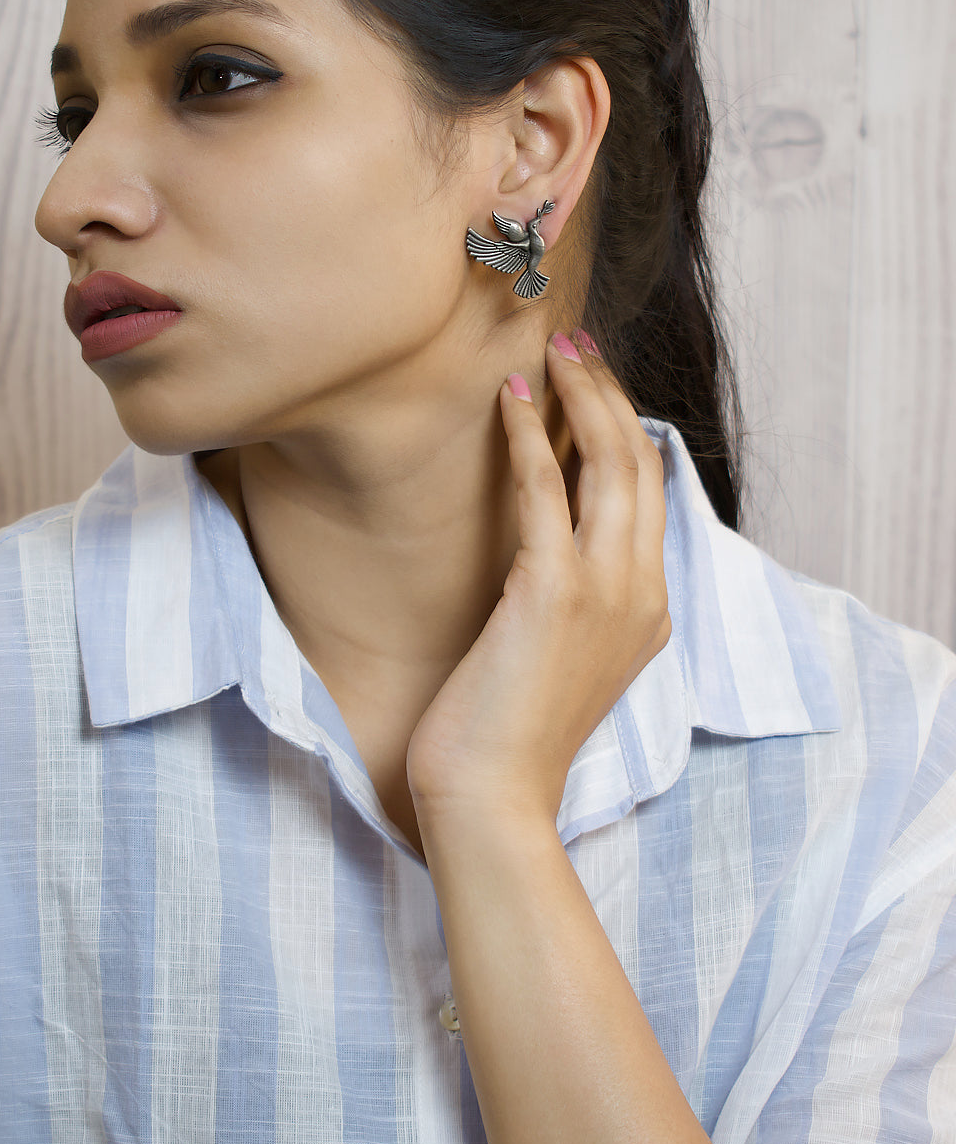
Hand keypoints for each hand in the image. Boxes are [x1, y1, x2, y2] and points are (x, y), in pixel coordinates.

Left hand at [405, 330, 671, 825]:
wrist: (493, 800)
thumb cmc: (510, 735)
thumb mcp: (563, 660)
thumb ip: (577, 603)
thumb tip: (549, 550)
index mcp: (650, 610)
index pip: (651, 496)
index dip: (625, 430)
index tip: (594, 385)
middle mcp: (642, 593)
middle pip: (641, 465)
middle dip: (610, 393)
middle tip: (577, 343)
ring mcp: (606, 592)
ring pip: (610, 464)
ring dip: (582, 396)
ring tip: (553, 348)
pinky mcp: (553, 593)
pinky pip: (547, 490)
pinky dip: (530, 435)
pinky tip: (509, 397)